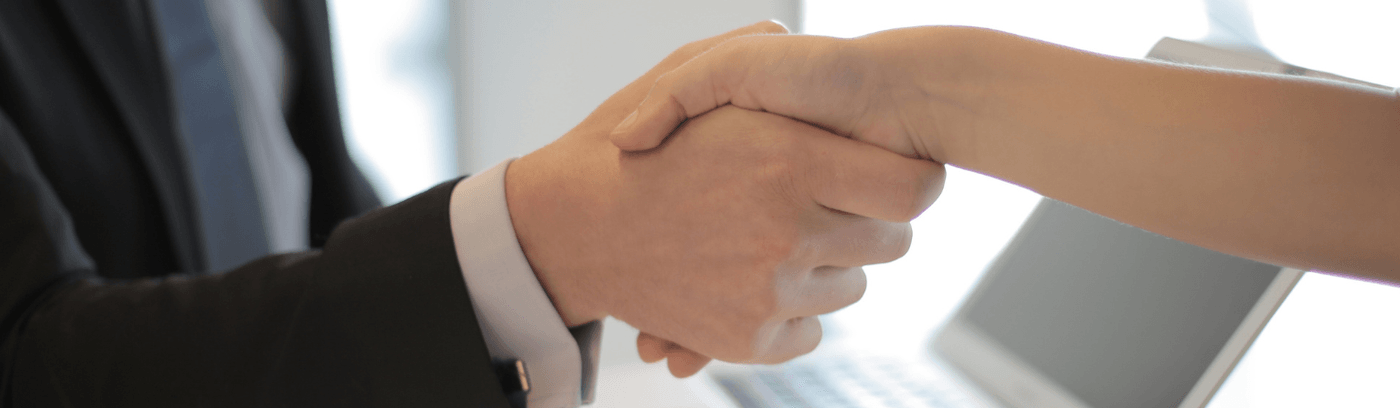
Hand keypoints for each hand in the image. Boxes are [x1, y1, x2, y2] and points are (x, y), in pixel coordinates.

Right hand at [506, 24, 944, 374]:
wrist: (570, 227)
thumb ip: (745, 53)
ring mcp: (768, 291)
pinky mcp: (747, 339)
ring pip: (850, 286)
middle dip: (865, 221)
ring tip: (775, 237)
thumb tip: (786, 38)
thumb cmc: (632, 147)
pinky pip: (810, 330)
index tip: (889, 174)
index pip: (915, 188)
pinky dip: (793, 312)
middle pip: (890, 243)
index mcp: (789, 160)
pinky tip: (756, 281)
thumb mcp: (685, 75)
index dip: (911, 180)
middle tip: (828, 203)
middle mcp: (788, 230)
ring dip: (827, 266)